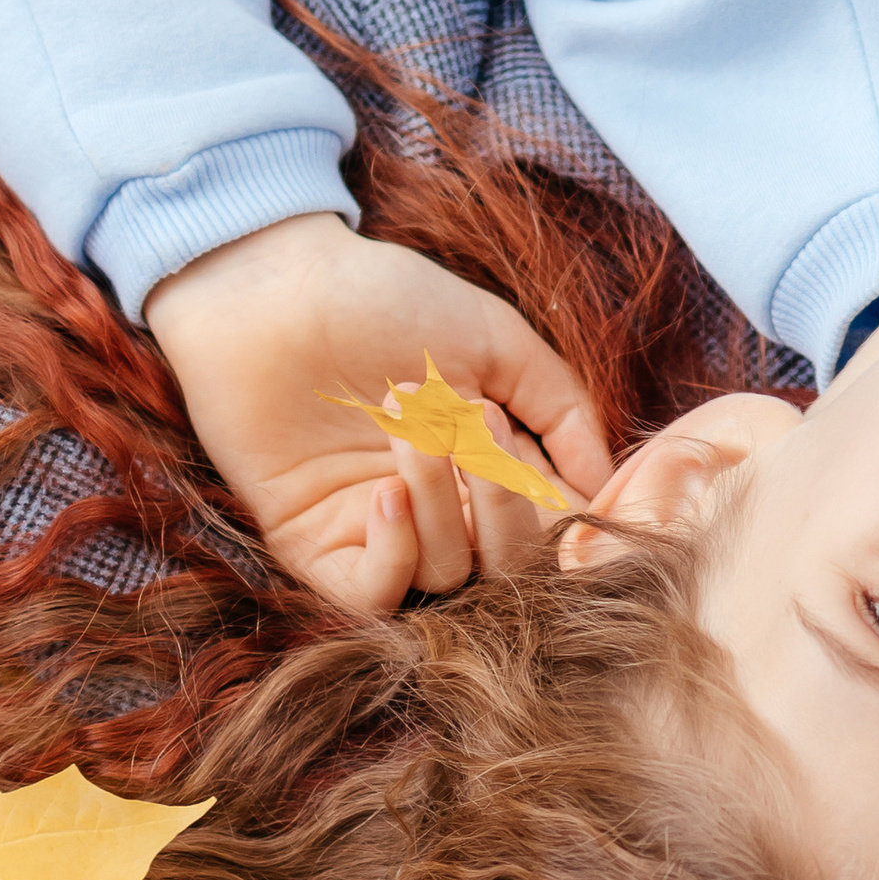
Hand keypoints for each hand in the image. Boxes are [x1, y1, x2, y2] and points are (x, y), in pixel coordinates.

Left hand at [144, 212, 611, 616]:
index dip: (566, 513)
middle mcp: (441, 511)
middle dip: (509, 506)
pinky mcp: (315, 546)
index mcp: (486, 468)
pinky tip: (386, 491)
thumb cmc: (381, 299)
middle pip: (509, 566)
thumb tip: (603, 482)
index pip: (550, 527)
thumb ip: (562, 408)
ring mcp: (379, 532)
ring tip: (414, 425)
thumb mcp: (495, 340)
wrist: (274, 284)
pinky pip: (374, 595)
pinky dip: (395, 554)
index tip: (564, 471)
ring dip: (444, 500)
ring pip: (448, 573)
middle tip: (480, 427)